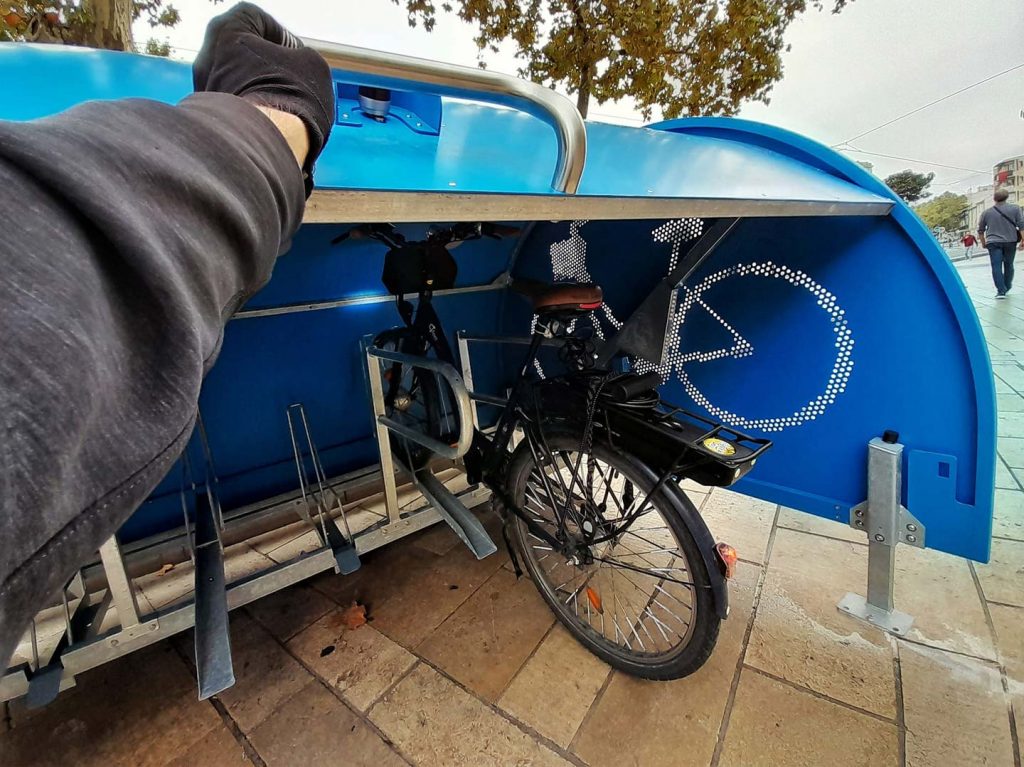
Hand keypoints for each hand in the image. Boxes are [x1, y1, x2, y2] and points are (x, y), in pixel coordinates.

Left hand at [193, 2, 334, 194]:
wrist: (268, 144)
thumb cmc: (291, 96)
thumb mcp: (312, 63)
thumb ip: (299, 56)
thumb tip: (294, 68)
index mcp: (227, 28)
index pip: (256, 18)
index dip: (282, 35)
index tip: (296, 54)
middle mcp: (206, 54)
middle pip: (242, 51)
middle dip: (267, 64)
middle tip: (291, 80)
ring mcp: (202, 87)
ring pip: (237, 80)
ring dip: (258, 89)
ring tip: (283, 108)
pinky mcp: (206, 118)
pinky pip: (233, 106)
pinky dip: (249, 111)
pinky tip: (270, 125)